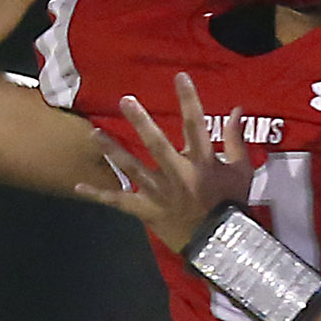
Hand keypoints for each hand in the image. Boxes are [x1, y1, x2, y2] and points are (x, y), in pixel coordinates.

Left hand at [75, 71, 256, 245]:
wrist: (220, 243)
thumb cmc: (231, 204)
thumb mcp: (241, 170)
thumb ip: (235, 139)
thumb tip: (236, 109)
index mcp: (202, 163)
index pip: (195, 125)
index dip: (189, 100)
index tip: (180, 77)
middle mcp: (177, 174)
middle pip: (156, 144)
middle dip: (141, 121)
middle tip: (126, 100)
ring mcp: (159, 193)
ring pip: (132, 169)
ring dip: (113, 151)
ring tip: (95, 134)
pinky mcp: (146, 210)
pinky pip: (119, 202)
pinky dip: (99, 194)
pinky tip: (78, 186)